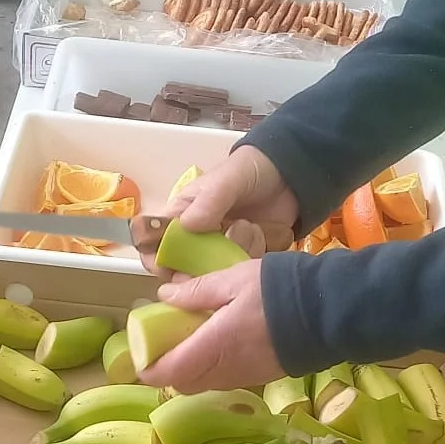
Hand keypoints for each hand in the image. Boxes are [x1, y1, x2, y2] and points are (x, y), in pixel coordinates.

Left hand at [138, 262, 284, 392]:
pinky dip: (213, 366)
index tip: (141, 349)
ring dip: (191, 366)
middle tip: (166, 337)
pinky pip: (225, 379)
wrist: (326, 313)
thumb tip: (164, 296)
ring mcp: (245, 377)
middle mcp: (225, 371)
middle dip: (167, 367)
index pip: (167, 372)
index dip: (147, 366)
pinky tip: (219, 339)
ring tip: (192, 334)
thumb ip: (197, 291)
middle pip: (182, 383)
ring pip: (204, 383)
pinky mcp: (261, 376)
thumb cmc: (276, 291)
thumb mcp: (233, 279)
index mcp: (212, 347)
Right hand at [144, 146, 299, 278]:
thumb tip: (187, 226)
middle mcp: (198, 237)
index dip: (157, 259)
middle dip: (197, 269)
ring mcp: (222, 249)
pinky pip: (241, 271)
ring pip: (214, 273)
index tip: (170, 268)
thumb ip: (209, 202)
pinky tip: (262, 234)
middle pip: (182, 268)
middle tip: (215, 260)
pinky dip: (252, 256)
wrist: (289, 175)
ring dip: (231, 256)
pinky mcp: (244, 256)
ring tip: (248, 228)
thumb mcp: (226, 180)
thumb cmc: (248, 171)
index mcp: (181, 215)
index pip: (156, 244)